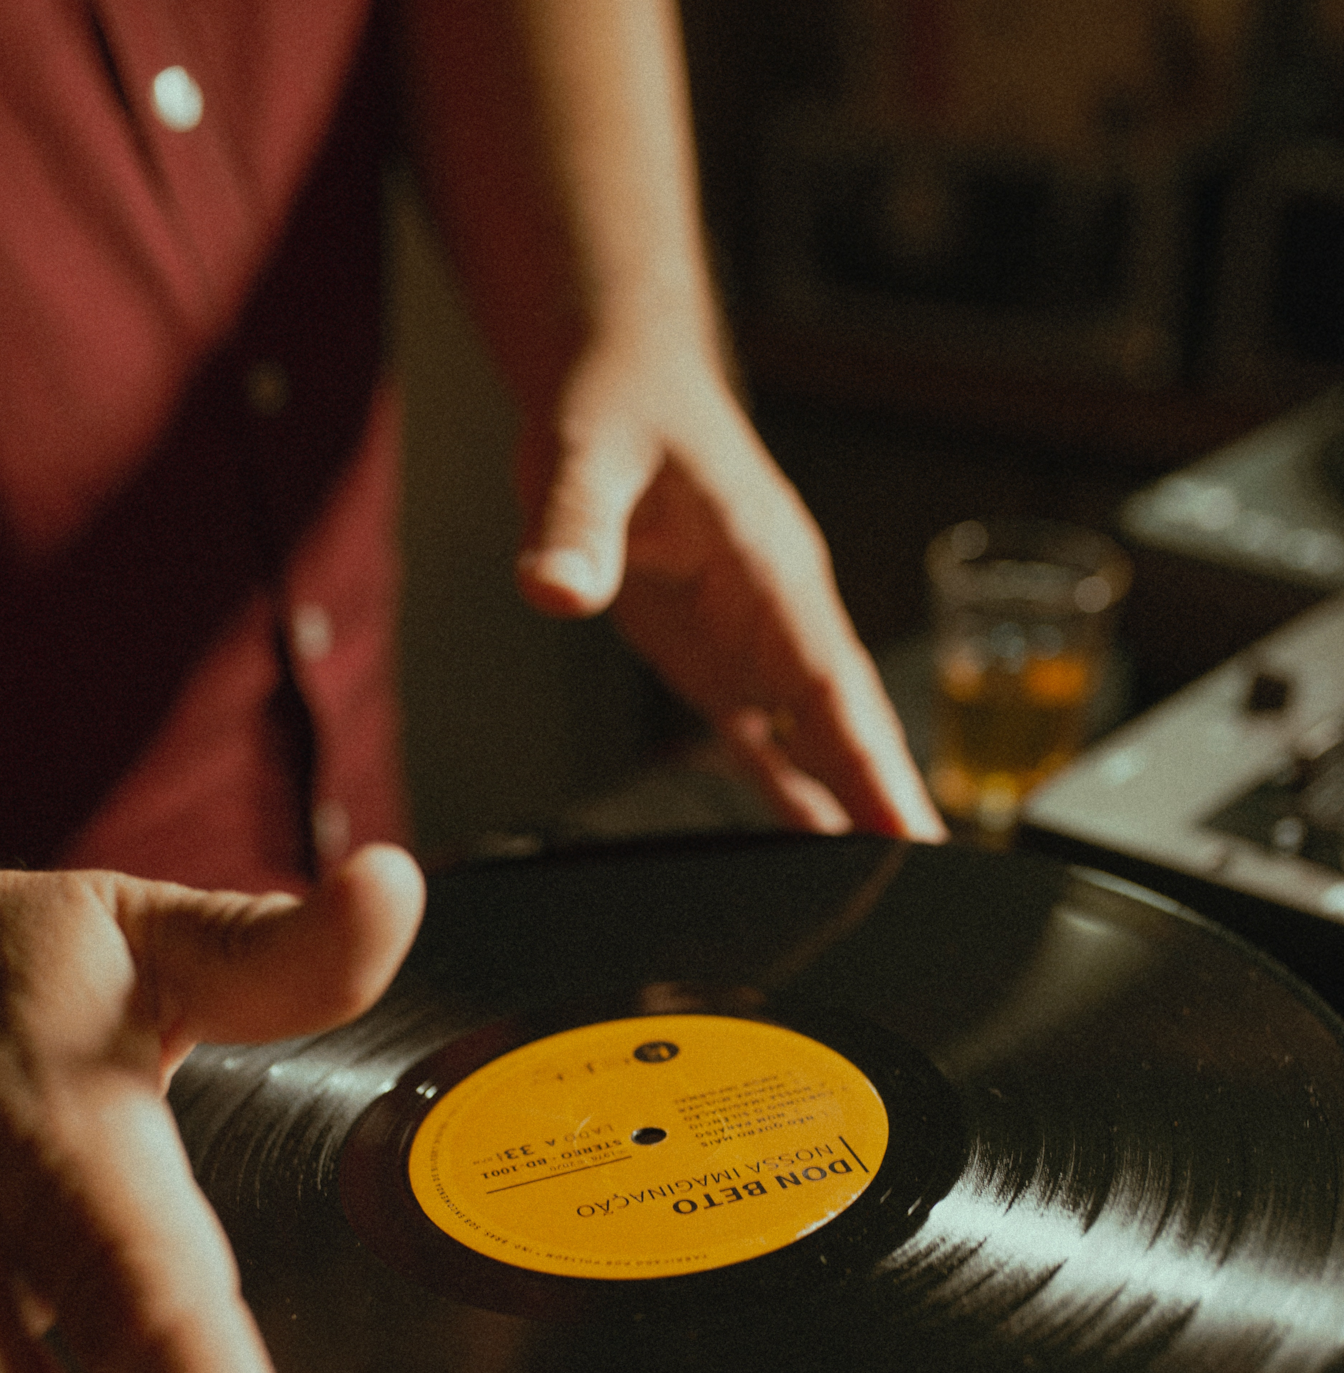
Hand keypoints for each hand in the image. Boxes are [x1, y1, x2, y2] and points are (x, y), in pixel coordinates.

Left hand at [513, 341, 944, 839]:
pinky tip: (814, 845)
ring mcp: (751, 640)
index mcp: (769, 570)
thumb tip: (555, 587)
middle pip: (845, 725)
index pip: (833, 682)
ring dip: (850, 806)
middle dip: (885, 803)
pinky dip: (793, 792)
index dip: (873, 761)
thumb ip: (574, 527)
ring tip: (888, 883)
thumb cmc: (618, 404)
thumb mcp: (587, 456)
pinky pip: (765, 737)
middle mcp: (775, 614)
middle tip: (925, 883)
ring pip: (817, 738)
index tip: (912, 827)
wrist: (617, 380)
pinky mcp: (714, 656)